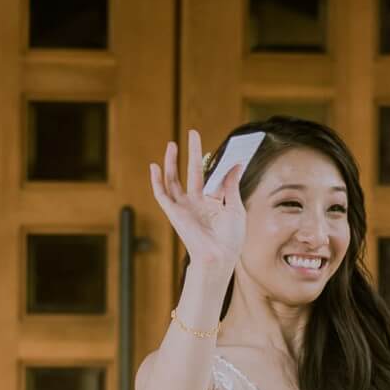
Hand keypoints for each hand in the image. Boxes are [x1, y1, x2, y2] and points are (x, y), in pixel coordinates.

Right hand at [149, 128, 244, 267]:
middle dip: (192, 153)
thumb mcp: (235, 207)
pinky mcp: (174, 212)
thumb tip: (235, 164)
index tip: (224, 148)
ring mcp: (184, 207)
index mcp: (212, 203)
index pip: (212, 177)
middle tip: (193, 133)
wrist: (219, 256)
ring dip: (171, 162)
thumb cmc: (230, 238)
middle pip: (192, 172)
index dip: (216, 163)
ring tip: (172, 144)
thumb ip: (231, 185)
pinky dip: (156, 181)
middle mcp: (196, 203)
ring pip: (174, 180)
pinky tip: (154, 166)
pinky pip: (162, 194)